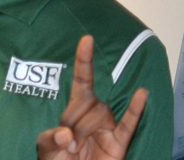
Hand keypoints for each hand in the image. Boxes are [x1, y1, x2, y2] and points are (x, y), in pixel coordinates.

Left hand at [37, 35, 147, 159]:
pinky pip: (130, 122)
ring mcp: (108, 126)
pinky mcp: (119, 141)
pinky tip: (142, 94)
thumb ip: (50, 140)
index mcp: (75, 110)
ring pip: (100, 113)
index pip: (82, 80)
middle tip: (67, 141)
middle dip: (73, 120)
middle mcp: (93, 113)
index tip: (86, 39)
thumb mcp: (46, 150)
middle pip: (86, 101)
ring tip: (77, 147)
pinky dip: (136, 108)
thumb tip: (65, 134)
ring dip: (86, 129)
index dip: (84, 61)